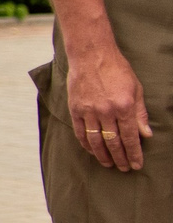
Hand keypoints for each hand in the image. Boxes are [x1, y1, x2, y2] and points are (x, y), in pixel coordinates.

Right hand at [67, 42, 151, 171]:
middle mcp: (106, 111)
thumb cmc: (117, 69)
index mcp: (124, 106)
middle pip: (113, 142)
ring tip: (108, 163)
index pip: (130, 137)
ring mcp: (89, 111)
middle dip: (120, 158)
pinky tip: (92, 150)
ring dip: (103, 155)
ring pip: (96, 140)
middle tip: (124, 168)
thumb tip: (146, 134)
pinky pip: (80, 131)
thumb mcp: (136, 89)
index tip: (136, 164)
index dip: (134, 153)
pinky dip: (86, 143)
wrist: (91, 55)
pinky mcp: (76, 108)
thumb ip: (140, 113)